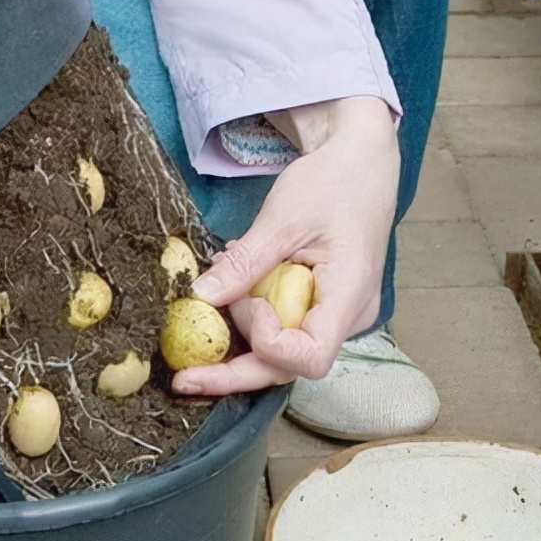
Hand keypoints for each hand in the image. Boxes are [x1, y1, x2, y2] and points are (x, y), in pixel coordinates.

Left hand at [171, 95, 399, 396]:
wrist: (359, 164)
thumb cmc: (333, 182)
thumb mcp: (283, 217)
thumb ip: (245, 263)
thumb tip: (200, 298)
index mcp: (350, 296)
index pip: (310, 358)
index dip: (269, 346)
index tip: (249, 304)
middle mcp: (346, 318)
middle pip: (287, 366)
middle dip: (232, 371)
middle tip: (181, 377)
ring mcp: (333, 317)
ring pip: (279, 353)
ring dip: (237, 338)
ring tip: (208, 304)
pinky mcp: (316, 309)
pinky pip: (279, 329)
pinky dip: (247, 318)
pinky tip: (228, 294)